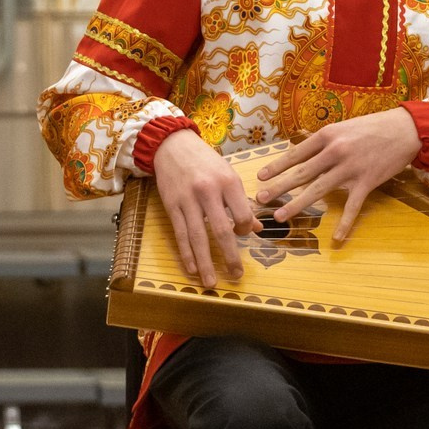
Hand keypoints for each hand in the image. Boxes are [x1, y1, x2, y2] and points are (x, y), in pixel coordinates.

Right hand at [152, 129, 257, 289]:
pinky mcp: (172, 205)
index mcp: (228, 182)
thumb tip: (257, 228)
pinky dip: (186, 253)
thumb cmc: (205, 161)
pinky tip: (192, 268)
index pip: (242, 215)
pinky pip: (180, 234)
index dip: (245, 230)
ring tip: (211, 283)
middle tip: (236, 275)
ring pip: (198, 237)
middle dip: (230, 256)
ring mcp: (188, 199)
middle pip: (222, 230)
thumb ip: (241, 202)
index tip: (242, 235)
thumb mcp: (228, 175)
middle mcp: (209, 191)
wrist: (173, 145)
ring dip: (206, 262)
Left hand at [253, 109, 423, 242]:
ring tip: (280, 216)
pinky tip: (336, 238)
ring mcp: (351, 168)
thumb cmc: (374, 127)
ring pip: (318, 190)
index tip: (260, 177)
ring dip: (297, 204)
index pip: (296, 154)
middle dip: (278, 187)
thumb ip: (325, 142)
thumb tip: (303, 153)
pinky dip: (344, 223)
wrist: (406, 129)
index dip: (277, 166)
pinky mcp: (367, 182)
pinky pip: (353, 207)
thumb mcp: (344, 127)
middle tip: (259, 200)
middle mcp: (335, 151)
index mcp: (328, 136)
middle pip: (301, 174)